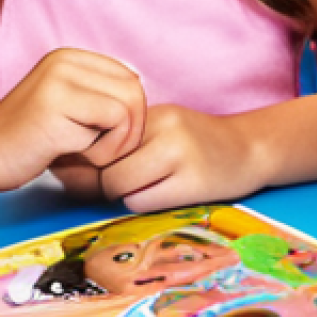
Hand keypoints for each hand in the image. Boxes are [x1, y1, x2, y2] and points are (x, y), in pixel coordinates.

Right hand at [0, 48, 146, 193]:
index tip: (113, 136)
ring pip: (126, 108)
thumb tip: (139, 89)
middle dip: (132, 128)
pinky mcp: (54, 110)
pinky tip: (76, 156)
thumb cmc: (30, 137)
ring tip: (91, 154)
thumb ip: (99, 92)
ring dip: (117, 142)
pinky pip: (108, 128)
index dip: (132, 112)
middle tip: (109, 151)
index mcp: (69, 57)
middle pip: (133, 91)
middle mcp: (64, 62)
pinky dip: (101, 150)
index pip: (130, 77)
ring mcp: (57, 84)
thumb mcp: (68, 102)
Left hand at [100, 104, 274, 211]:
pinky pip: (142, 202)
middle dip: (105, 182)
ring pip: (119, 186)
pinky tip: (166, 193)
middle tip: (127, 181)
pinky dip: (145, 204)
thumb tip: (64, 169)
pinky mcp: (192, 182)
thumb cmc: (198, 144)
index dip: (91, 160)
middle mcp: (166, 128)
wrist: (251, 149)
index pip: (100, 138)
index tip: (94, 169)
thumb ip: (123, 143)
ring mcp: (180, 154)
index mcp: (154, 112)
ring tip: (149, 186)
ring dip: (125, 194)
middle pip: (105, 164)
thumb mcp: (162, 129)